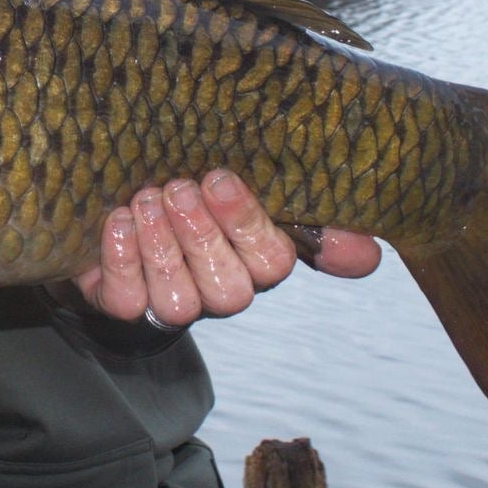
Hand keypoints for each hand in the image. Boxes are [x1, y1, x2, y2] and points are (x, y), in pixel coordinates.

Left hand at [74, 170, 380, 327]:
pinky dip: (122, 258)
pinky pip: (129, 302)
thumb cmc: (192, 190)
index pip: (274, 260)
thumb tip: (369, 251)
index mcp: (257, 259)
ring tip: (146, 198)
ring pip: (179, 301)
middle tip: (178, 187)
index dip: (248, 224)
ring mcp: (174, 306)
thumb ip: (301, 203)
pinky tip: (118, 220)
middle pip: (230, 289)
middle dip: (202, 233)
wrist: (121, 215)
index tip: (220, 178)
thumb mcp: (241, 184)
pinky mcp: (126, 309)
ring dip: (161, 246)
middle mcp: (221, 290)